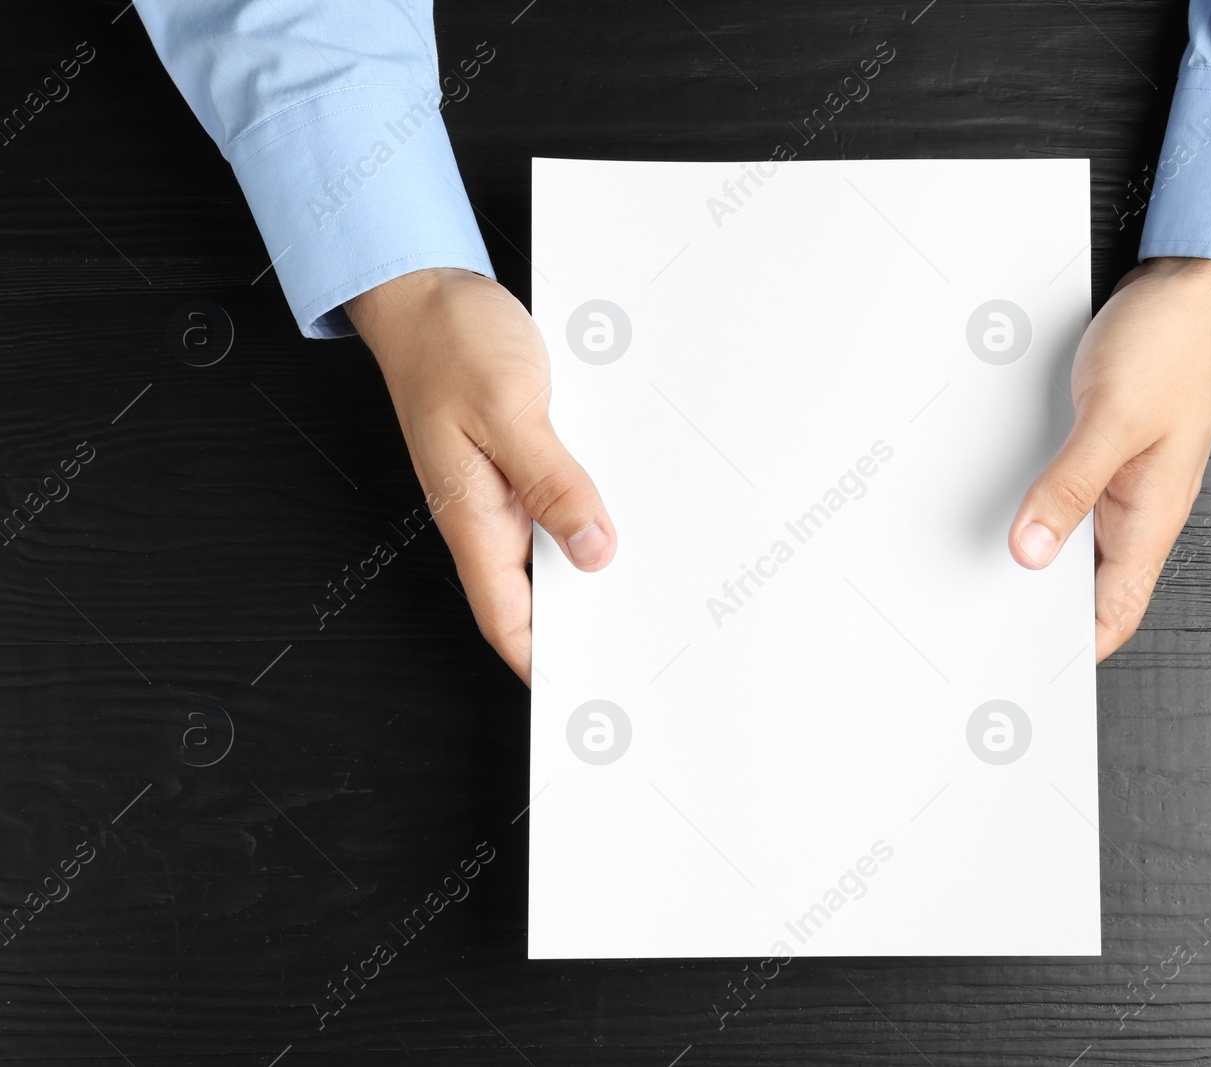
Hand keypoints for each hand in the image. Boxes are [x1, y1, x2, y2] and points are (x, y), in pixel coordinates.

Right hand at [346, 268, 615, 684]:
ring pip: (554, 546)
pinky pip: (559, 501)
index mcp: (473, 518)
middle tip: (641, 641)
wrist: (426, 293)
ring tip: (648, 585)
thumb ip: (553, 484)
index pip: (508, 620)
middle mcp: (486, 513)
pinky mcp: (519, 459)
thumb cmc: (451, 344)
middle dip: (583, 620)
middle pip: (537, 593)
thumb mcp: (510, 412)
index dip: (544, 664)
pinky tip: (626, 509)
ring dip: (594, 562)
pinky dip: (591, 512)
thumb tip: (594, 551)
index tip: (588, 693)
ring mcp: (502, 489)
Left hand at [1007, 256, 1210, 661]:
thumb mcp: (1114, 419)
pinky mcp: (1107, 449)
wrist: (1194, 285)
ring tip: (983, 572)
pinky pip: (1070, 496)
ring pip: (1076, 540)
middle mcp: (1139, 509)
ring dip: (1036, 553)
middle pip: (1089, 585)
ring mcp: (1124, 480)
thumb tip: (1031, 550)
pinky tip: (1006, 504)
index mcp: (1151, 518)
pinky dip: (1039, 508)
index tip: (1025, 670)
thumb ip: (1070, 487)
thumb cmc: (1174, 345)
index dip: (1075, 650)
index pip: (1114, 613)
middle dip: (1041, 609)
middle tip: (982, 626)